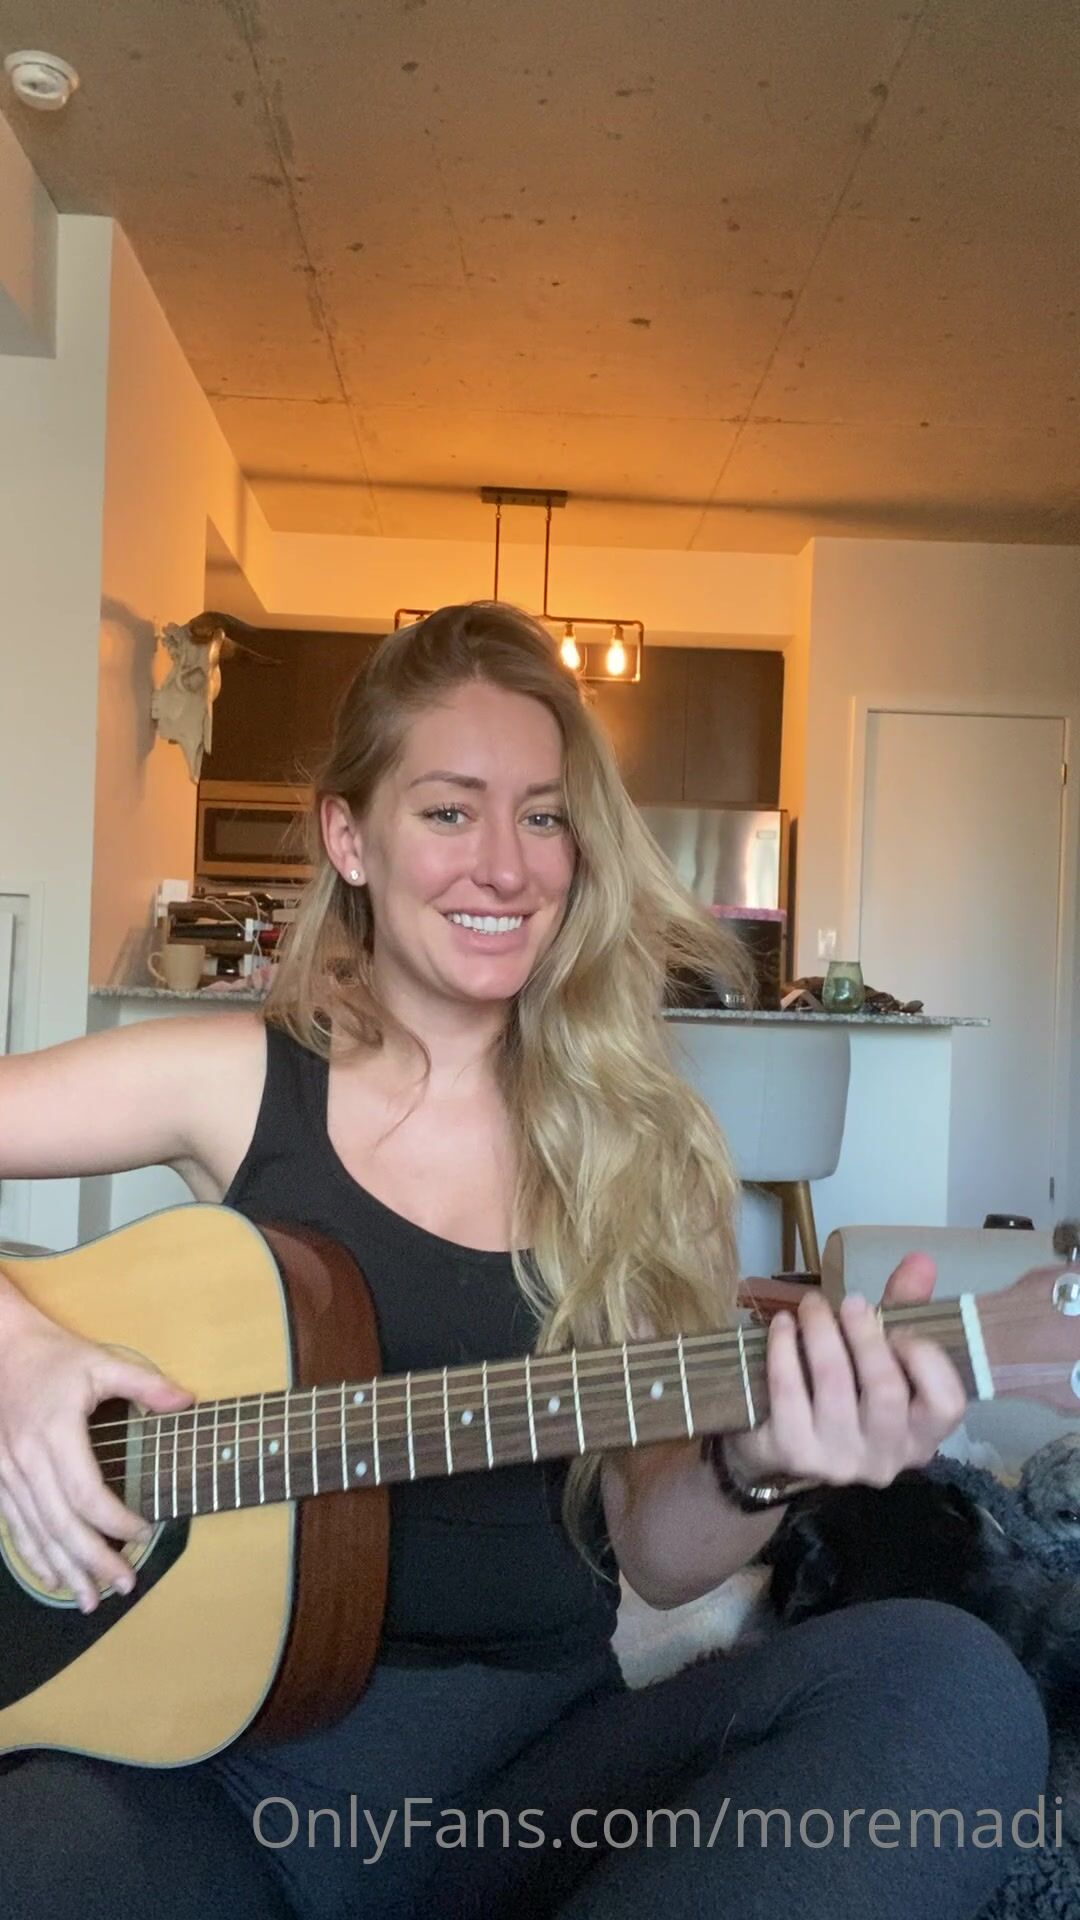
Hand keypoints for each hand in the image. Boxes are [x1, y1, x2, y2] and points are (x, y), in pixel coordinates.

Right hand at [0, 1295, 191, 1612]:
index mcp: (56, 1431)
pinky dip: (34, 1556)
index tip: (145, 1532)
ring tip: (91, 1600)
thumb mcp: (101, 1361)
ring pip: (37, 1532)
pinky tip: (53, 1578)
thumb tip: (187, 1402)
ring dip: (65, 1569)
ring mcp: (8, 1472)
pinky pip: (15, 1526)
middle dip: (93, 1560)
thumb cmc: (54, 1356)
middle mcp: (28, 1459)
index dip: (116, 1519)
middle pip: (61, 1523)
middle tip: (124, 1585)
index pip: (86, 1492)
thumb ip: (144, 1383)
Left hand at [724, 1254, 966, 1491]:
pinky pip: (789, 1390)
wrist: (782, 1448)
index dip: (927, 1359)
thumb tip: (920, 1261)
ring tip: (811, 1303)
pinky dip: (784, 1348)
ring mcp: (839, 1459)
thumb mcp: (881, 1358)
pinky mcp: (793, 1451)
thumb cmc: (847, 1396)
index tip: (901, 1328)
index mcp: (921, 1435)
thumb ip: (904, 1310)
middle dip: (866, 1334)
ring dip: (821, 1330)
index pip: (946, 1404)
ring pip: (834, 1382)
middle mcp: (886, 1455)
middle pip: (886, 1389)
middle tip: (851, 1301)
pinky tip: (782, 1325)